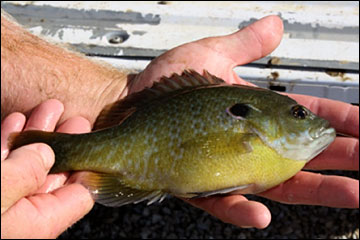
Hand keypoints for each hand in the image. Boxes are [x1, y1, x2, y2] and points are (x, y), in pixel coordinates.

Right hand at [1, 99, 93, 237]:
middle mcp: (21, 215)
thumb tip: (45, 154)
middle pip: (53, 175)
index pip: (78, 195)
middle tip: (76, 118)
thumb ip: (24, 175)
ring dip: (37, 134)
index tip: (93, 141)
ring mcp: (1, 200)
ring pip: (25, 164)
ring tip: (51, 108)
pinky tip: (16, 121)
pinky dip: (6, 141)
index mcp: (37, 224)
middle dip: (64, 142)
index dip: (88, 166)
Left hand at [124, 15, 358, 228]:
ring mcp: (226, 167)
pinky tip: (263, 216)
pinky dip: (241, 211)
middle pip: (303, 154)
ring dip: (316, 190)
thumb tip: (277, 24)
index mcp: (254, 113)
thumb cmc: (165, 83)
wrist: (127, 105)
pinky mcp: (199, 185)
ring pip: (277, 184)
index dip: (340, 119)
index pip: (305, 117)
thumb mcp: (209, 56)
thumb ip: (244, 45)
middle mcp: (246, 143)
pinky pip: (223, 202)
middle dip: (344, 157)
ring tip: (356, 194)